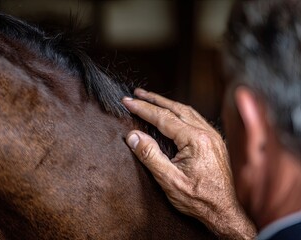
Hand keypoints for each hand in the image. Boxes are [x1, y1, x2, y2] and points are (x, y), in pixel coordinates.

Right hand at [122, 88, 255, 239]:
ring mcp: (213, 136)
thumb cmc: (199, 199)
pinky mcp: (215, 141)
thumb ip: (150, 156)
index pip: (163, 117)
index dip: (143, 108)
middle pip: (175, 108)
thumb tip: (133, 136)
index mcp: (195, 140)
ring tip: (151, 99)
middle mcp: (206, 133)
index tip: (127, 102)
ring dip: (167, 103)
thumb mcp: (169, 180)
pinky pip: (195, 118)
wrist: (226, 211)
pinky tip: (173, 113)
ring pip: (186, 111)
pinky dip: (179, 112)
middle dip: (154, 99)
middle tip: (137, 93)